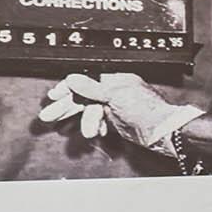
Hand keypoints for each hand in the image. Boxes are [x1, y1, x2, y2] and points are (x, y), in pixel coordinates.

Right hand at [38, 73, 202, 152]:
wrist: (163, 131)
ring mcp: (117, 106)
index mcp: (115, 80)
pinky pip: (101, 122)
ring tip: (80, 131)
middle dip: (67, 107)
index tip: (54, 96)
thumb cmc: (146, 110)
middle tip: (48, 116)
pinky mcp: (119, 121)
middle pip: (85, 97)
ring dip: (84, 121)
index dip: (69, 88)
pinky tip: (95, 133)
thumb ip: (92, 88)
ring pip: (92, 111)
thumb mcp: (115, 96)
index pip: (86, 80)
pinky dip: (96, 127)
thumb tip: (73, 78)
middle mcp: (115, 91)